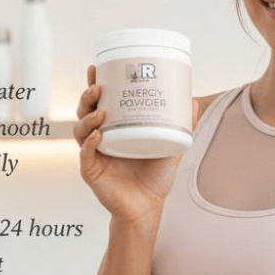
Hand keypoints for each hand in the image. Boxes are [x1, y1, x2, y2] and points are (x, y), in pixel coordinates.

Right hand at [74, 64, 197, 224]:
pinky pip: (85, 154)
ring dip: (88, 117)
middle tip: (98, 86)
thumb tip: (193, 100)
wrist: (148, 206)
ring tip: (101, 111)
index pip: (101, 101)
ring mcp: (94, 154)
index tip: (98, 68)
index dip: (96, 84)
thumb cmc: (155, 177)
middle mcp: (100, 138)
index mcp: (114, 128)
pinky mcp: (91, 171)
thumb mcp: (171, 146)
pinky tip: (97, 135)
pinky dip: (90, 142)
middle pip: (85, 110)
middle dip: (88, 96)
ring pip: (81, 129)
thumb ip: (182, 125)